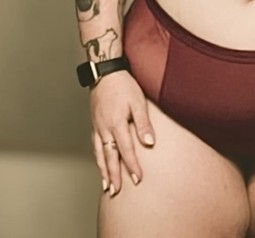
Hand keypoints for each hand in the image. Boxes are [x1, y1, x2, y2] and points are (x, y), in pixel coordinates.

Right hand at [90, 70, 154, 195]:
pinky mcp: (95, 123)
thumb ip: (143, 123)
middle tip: (116, 192)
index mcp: (116, 123)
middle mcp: (104, 128)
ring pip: (99, 153)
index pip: (125, 150)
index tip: (137, 179)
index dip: (131, 166)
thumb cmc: (124, 85)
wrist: (105, 72)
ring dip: (103, 170)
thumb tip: (149, 143)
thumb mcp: (138, 101)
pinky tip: (100, 162)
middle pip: (109, 157)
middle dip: (113, 175)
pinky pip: (95, 145)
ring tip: (106, 185)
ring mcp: (97, 126)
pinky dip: (97, 157)